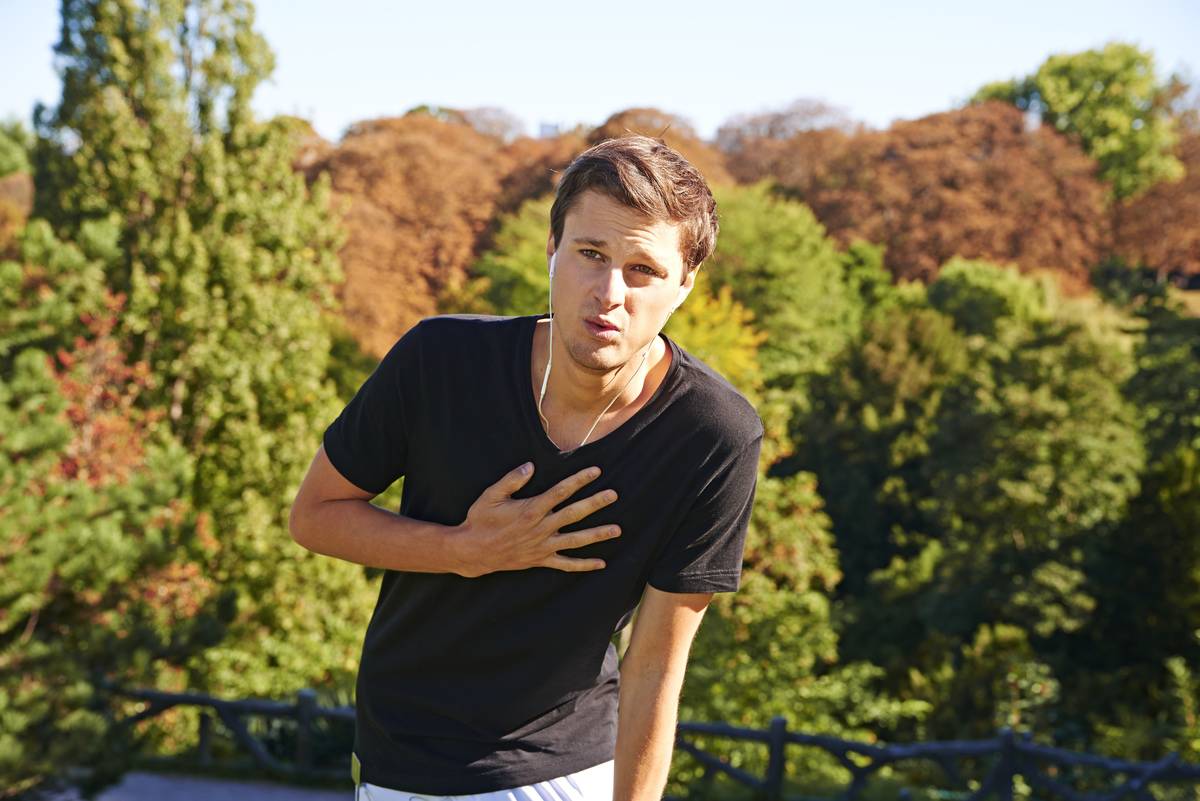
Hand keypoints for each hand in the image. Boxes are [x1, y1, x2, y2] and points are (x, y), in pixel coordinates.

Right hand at [453, 463, 620, 577]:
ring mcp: (542, 546)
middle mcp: (541, 528)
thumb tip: (531, 466)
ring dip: (597, 534)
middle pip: (574, 514)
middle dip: (595, 503)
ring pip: (576, 540)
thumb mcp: (491, 495)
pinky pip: (566, 564)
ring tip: (617, 529)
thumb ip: (512, 480)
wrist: (473, 551)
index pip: (561, 492)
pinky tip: (601, 563)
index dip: (579, 480)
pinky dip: (584, 565)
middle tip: (614, 495)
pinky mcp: (540, 560)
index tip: (596, 471)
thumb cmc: (480, 520)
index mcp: (531, 510)